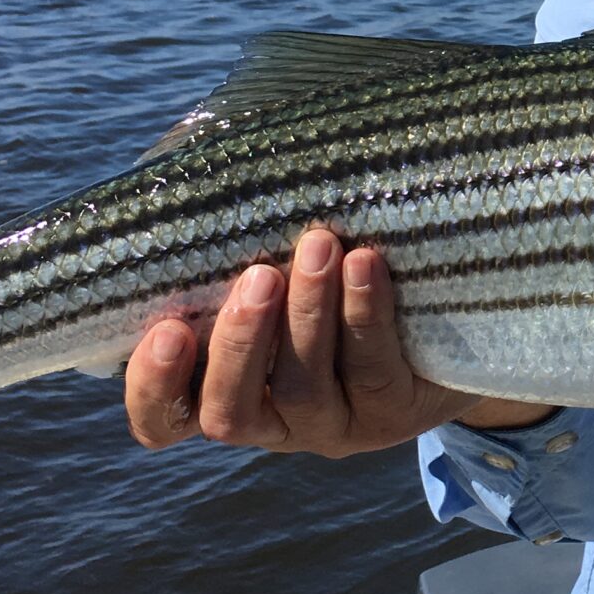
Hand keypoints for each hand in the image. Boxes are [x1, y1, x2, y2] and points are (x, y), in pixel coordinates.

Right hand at [123, 226, 553, 454]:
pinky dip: (365, 315)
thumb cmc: (323, 256)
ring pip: (304, 391)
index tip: (167, 330)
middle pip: (229, 411)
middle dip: (240, 343)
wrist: (441, 303)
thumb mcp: (262, 238)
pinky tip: (365, 264)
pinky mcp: (392, 413)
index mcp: (219, 386)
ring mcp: (331, 423)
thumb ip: (213, 218)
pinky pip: (374, 373)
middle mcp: (270, 419)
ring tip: (320, 246)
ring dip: (309, 316)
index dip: (152, 386)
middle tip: (258, 277)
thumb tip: (179, 170)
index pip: (161, 418)